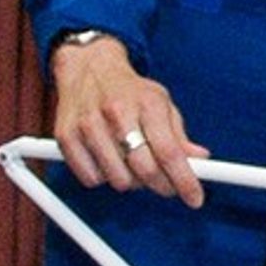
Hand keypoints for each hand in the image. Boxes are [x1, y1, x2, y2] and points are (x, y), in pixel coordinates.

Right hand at [51, 34, 205, 205]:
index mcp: (146, 102)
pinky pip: (91, 179)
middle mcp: (116, 112)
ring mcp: (88, 124)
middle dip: (160, 185)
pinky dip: (102, 178)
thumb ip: (179, 135)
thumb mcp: (161, 103)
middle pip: (144, 169)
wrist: (88, 67)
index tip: (195, 198)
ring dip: (130, 181)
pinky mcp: (66, 136)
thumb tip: (200, 160)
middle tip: (165, 183)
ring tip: (130, 162)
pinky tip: (107, 160)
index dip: (185, 180)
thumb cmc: (128, 90)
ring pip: (118, 179)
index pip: (169, 151)